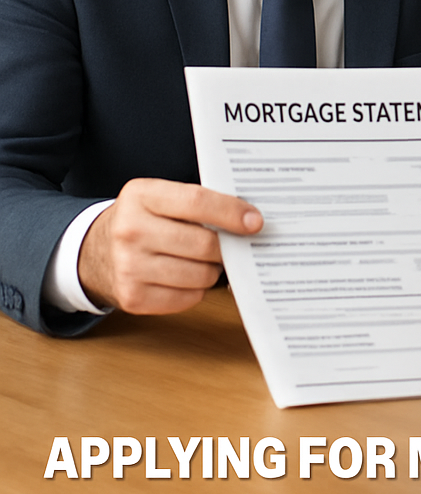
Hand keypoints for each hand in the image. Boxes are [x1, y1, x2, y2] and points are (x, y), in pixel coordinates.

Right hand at [78, 178, 262, 313]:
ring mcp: (129, 266)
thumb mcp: (160, 197)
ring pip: (200, 275)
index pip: (197, 202)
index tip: (255, 222)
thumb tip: (249, 218)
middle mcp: (131, 230)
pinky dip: (196, 289)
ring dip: (212, 270)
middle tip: (230, 244)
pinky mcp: (132, 297)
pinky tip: (185, 276)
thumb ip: (199, 202)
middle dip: (226, 247)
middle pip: (203, 244)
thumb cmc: (141, 220)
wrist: (93, 252)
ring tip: (203, 260)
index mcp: (141, 195)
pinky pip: (188, 298)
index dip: (232, 213)